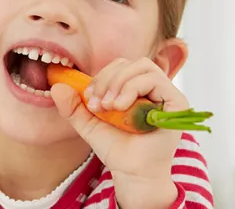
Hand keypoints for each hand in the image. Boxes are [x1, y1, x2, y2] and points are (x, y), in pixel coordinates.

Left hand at [51, 57, 185, 207]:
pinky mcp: (177, 102)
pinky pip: (154, 79)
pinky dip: (132, 88)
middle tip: (98, 104)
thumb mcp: (89, 124)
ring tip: (110, 106)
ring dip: (119, 83)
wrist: (131, 172)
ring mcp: (167, 93)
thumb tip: (56, 86)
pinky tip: (121, 107)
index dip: (101, 76)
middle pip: (130, 63)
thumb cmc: (116, 148)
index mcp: (135, 88)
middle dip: (107, 79)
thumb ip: (73, 106)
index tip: (89, 98)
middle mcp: (154, 88)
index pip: (120, 66)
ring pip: (142, 66)